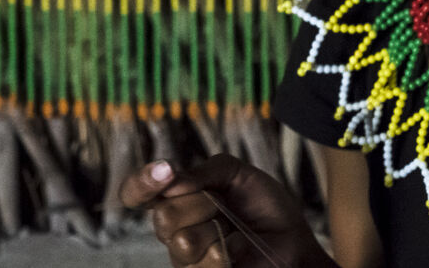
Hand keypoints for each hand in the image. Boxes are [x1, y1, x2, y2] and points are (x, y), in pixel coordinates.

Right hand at [121, 154, 336, 267]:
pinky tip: (238, 250)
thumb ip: (206, 170)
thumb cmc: (263, 206)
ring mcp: (184, 258)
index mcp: (175, 199)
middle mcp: (172, 230)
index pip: (136, 192)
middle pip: (164, 216)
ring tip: (233, 232)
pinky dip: (227, 253)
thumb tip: (173, 179)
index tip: (167, 171)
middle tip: (223, 208)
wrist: (292, 238)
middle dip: (202, 205)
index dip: (141, 182)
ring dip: (217, 232)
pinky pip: (202, 266)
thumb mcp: (239, 173)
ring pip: (184, 243)